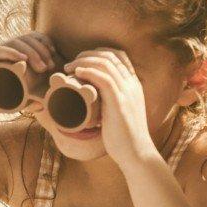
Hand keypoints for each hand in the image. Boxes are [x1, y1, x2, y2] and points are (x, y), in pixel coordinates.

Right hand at [0, 33, 58, 119]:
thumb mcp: (13, 102)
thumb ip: (27, 103)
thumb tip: (43, 106)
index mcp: (12, 57)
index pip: (30, 41)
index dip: (44, 46)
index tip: (54, 60)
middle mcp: (3, 52)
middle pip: (25, 39)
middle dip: (41, 51)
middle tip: (50, 66)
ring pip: (14, 43)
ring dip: (31, 53)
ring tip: (42, 67)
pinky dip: (11, 53)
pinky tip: (23, 59)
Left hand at [65, 50, 152, 166]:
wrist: (136, 153)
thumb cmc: (125, 138)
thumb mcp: (120, 114)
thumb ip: (111, 102)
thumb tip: (94, 100)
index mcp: (134, 85)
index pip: (119, 56)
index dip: (98, 53)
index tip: (82, 61)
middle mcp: (132, 85)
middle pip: (110, 55)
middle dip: (87, 54)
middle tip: (71, 63)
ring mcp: (127, 92)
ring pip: (105, 63)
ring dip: (83, 61)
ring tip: (69, 68)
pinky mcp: (119, 102)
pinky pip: (103, 78)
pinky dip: (88, 71)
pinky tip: (77, 73)